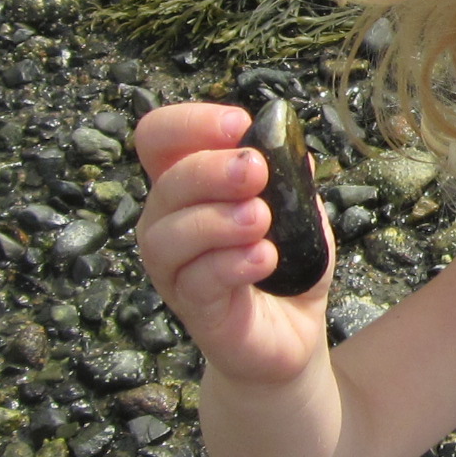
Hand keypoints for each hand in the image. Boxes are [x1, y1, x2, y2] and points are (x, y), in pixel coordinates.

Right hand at [133, 101, 333, 390]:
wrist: (292, 333)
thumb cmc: (285, 263)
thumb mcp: (297, 210)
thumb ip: (290, 175)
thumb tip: (288, 138)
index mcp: (187, 185)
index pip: (158, 138)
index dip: (189, 123)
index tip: (238, 125)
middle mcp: (167, 222)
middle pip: (165, 183)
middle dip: (211, 170)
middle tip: (256, 170)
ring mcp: (174, 268)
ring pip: (167, 235)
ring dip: (217, 219)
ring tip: (261, 219)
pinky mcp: (193, 309)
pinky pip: (197, 280)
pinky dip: (232, 263)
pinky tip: (265, 257)